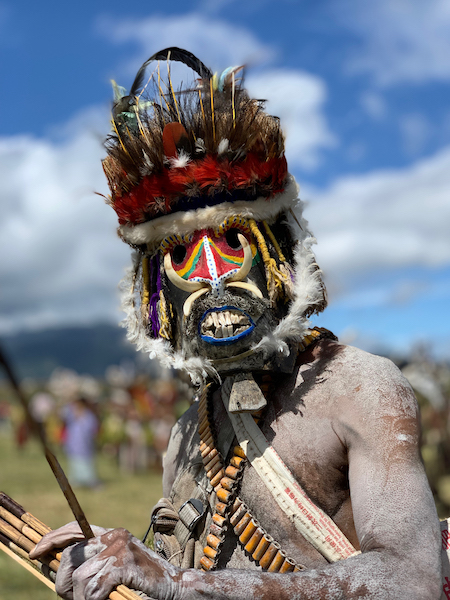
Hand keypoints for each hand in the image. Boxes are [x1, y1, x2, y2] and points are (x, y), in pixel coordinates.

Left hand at [31, 524, 180, 599]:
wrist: (176, 589)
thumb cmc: (143, 585)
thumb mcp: (113, 571)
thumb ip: (91, 566)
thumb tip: (55, 568)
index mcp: (111, 535)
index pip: (74, 528)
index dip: (52, 539)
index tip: (34, 553)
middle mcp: (114, 536)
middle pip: (70, 555)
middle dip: (61, 582)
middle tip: (71, 598)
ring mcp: (120, 549)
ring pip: (78, 576)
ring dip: (79, 598)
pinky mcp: (125, 564)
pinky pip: (92, 587)